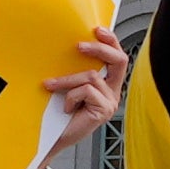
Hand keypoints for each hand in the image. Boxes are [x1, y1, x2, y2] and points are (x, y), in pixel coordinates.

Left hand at [30, 33, 130, 161]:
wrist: (51, 139)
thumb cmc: (58, 112)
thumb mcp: (68, 85)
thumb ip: (75, 69)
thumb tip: (69, 46)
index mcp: (107, 83)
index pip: (117, 57)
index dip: (111, 41)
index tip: (97, 29)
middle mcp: (112, 92)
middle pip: (118, 61)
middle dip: (100, 49)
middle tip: (78, 46)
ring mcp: (110, 102)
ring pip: (91, 76)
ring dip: (67, 80)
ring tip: (50, 85)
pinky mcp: (103, 111)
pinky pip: (86, 90)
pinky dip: (70, 96)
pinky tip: (66, 108)